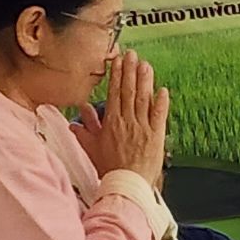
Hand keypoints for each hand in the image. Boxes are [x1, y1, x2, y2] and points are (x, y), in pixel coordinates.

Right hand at [87, 51, 170, 188]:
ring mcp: (142, 127)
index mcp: (111, 123)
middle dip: (130, 71)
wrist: (126, 184)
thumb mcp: (92, 148)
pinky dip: (161, 102)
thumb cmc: (109, 168)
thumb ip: (85, 129)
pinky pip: (159, 115)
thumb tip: (77, 116)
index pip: (114, 93)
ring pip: (143, 99)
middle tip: (133, 54)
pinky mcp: (156, 135)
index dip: (117, 75)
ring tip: (146, 64)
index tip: (118, 61)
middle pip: (129, 91)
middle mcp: (127, 121)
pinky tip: (163, 89)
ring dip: (145, 80)